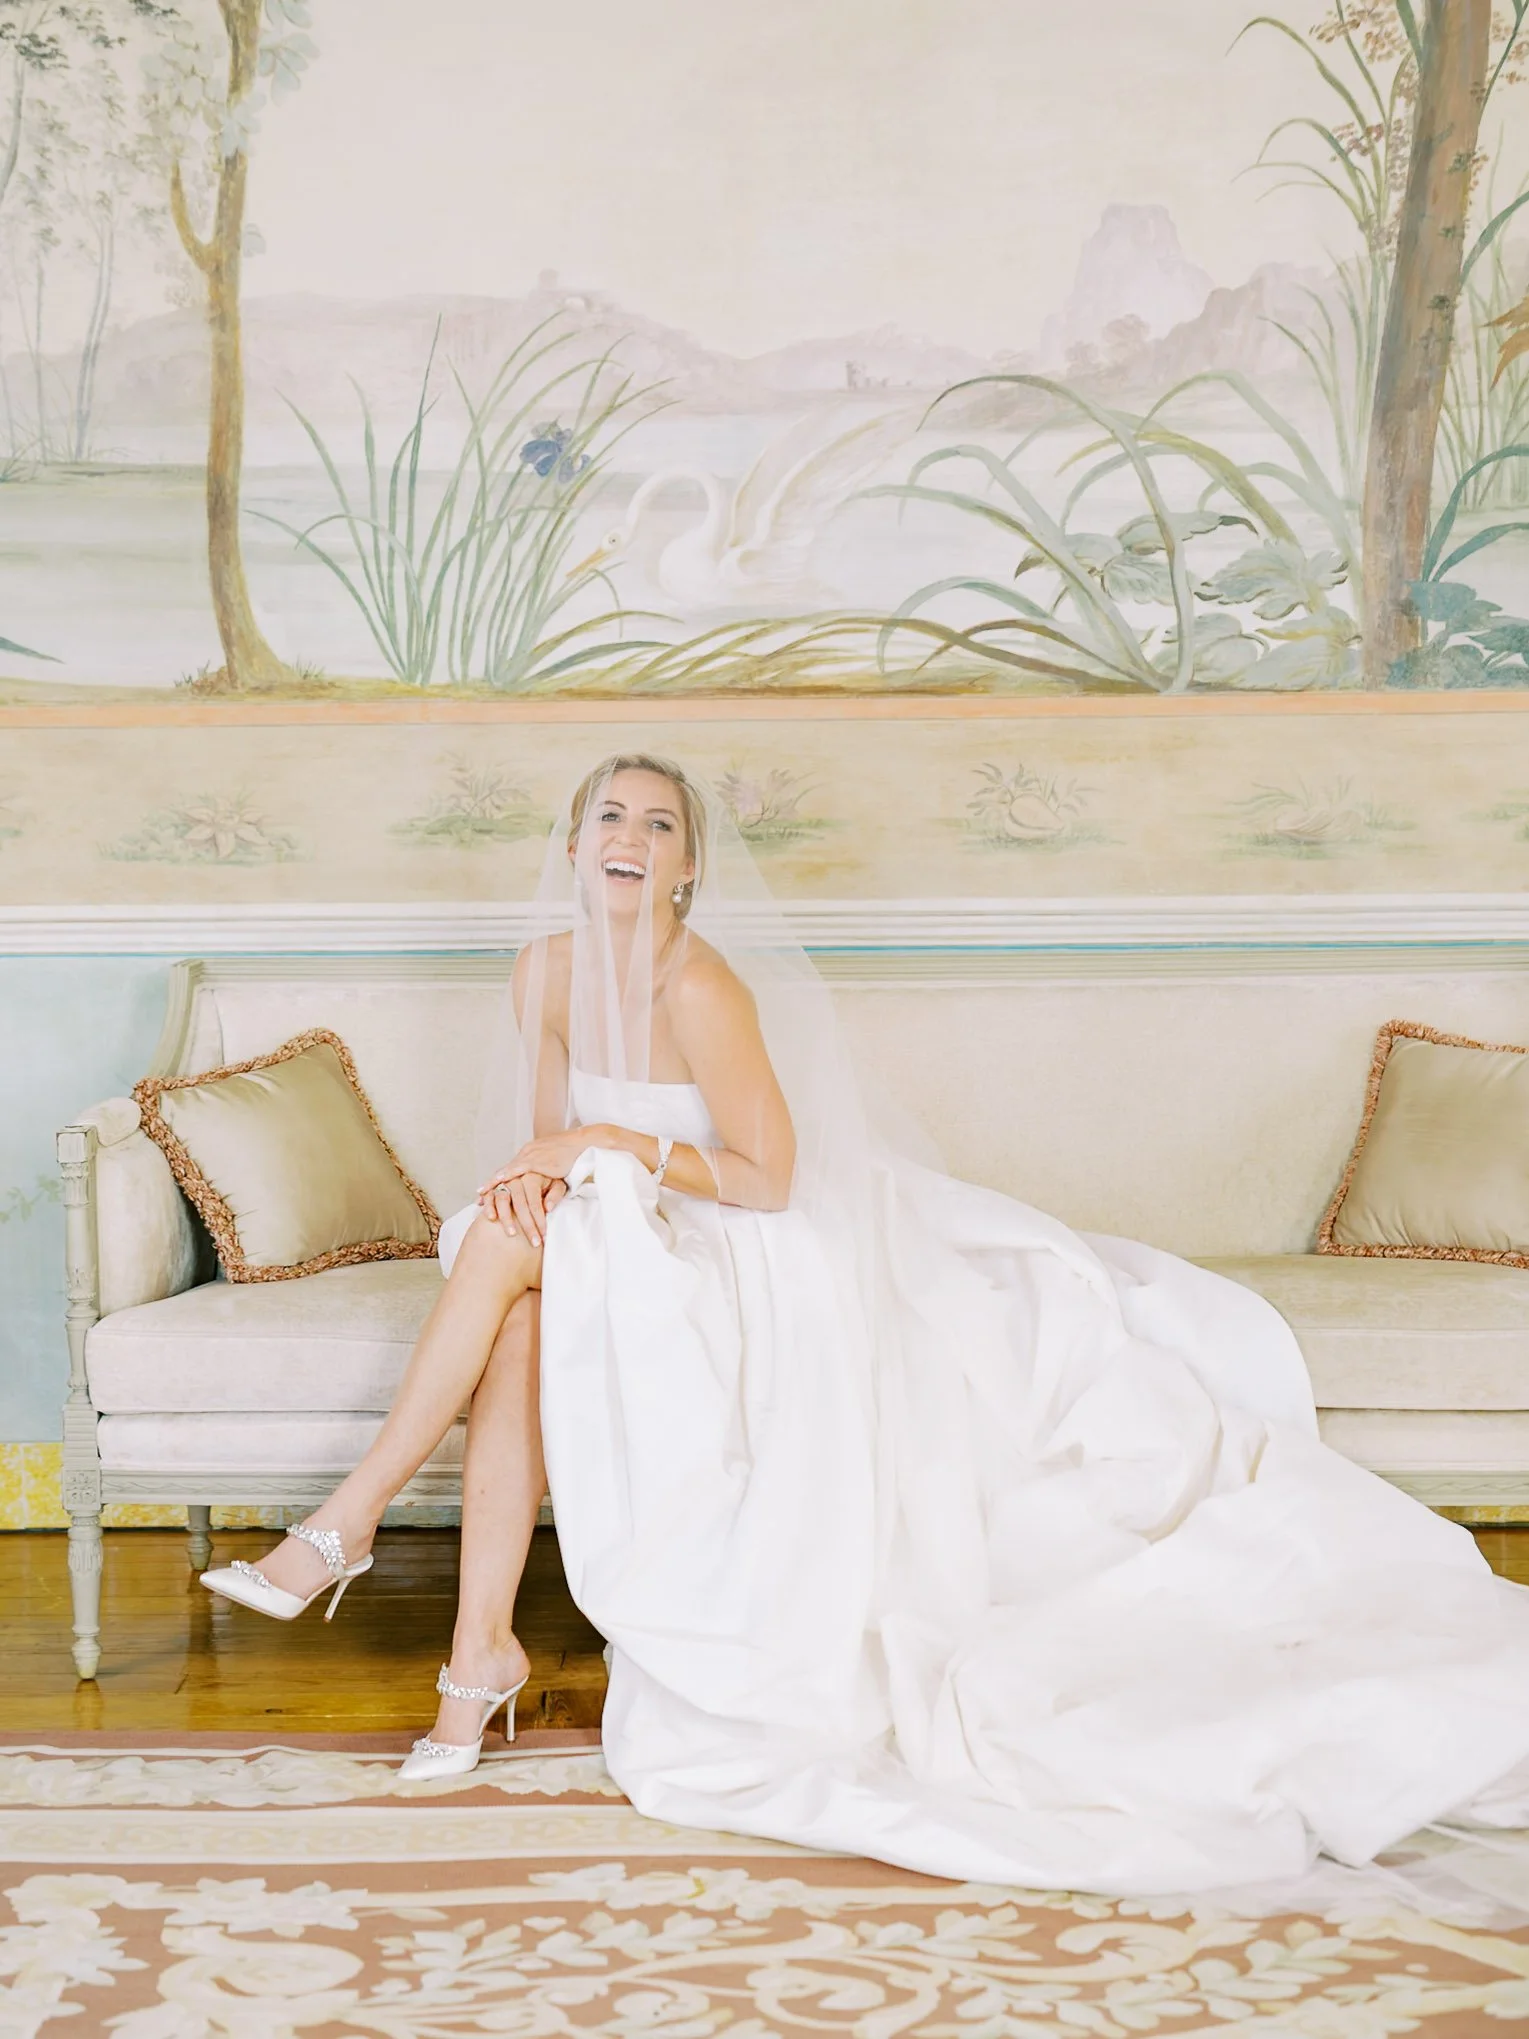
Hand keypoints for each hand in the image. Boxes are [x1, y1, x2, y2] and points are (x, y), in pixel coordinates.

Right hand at [477, 1170, 566, 1247]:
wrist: (537, 1160)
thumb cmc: (547, 1177)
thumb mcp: (557, 1182)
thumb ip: (555, 1194)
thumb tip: (549, 1208)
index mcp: (532, 1176)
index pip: (535, 1202)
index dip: (540, 1220)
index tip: (544, 1236)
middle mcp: (516, 1178)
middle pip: (520, 1204)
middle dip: (527, 1226)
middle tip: (534, 1243)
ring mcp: (503, 1182)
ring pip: (502, 1200)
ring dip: (506, 1218)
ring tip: (511, 1234)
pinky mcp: (494, 1185)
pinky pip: (489, 1195)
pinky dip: (488, 1206)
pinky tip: (491, 1218)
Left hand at [484, 1127, 603, 1190]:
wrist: (582, 1142)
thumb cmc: (571, 1154)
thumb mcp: (555, 1164)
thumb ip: (545, 1174)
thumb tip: (542, 1188)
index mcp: (530, 1154)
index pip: (510, 1169)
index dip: (499, 1180)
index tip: (488, 1191)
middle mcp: (527, 1154)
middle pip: (504, 1171)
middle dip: (491, 1185)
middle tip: (479, 1196)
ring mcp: (531, 1156)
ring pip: (508, 1171)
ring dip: (495, 1183)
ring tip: (483, 1194)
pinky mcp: (538, 1159)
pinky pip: (520, 1168)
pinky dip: (509, 1174)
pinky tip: (500, 1180)